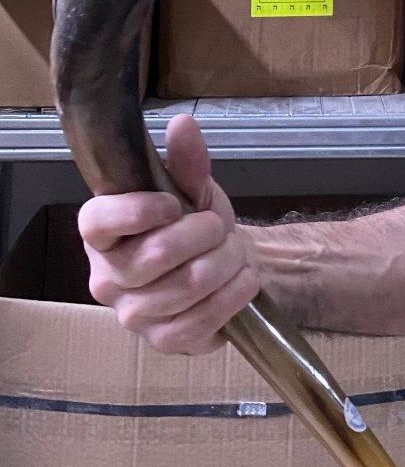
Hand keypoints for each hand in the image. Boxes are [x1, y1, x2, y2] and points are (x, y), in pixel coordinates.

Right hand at [78, 113, 258, 353]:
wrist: (223, 265)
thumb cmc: (196, 222)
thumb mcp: (192, 186)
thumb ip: (186, 161)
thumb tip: (182, 125)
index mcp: (101, 232)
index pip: (99, 221)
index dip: (138, 211)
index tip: (172, 203)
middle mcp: (106, 277)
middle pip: (157, 254)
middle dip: (206, 233)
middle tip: (220, 226)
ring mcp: (132, 314)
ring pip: (188, 284)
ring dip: (226, 262)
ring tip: (234, 251)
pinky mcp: (162, 342)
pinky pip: (202, 319)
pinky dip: (233, 294)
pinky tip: (242, 280)